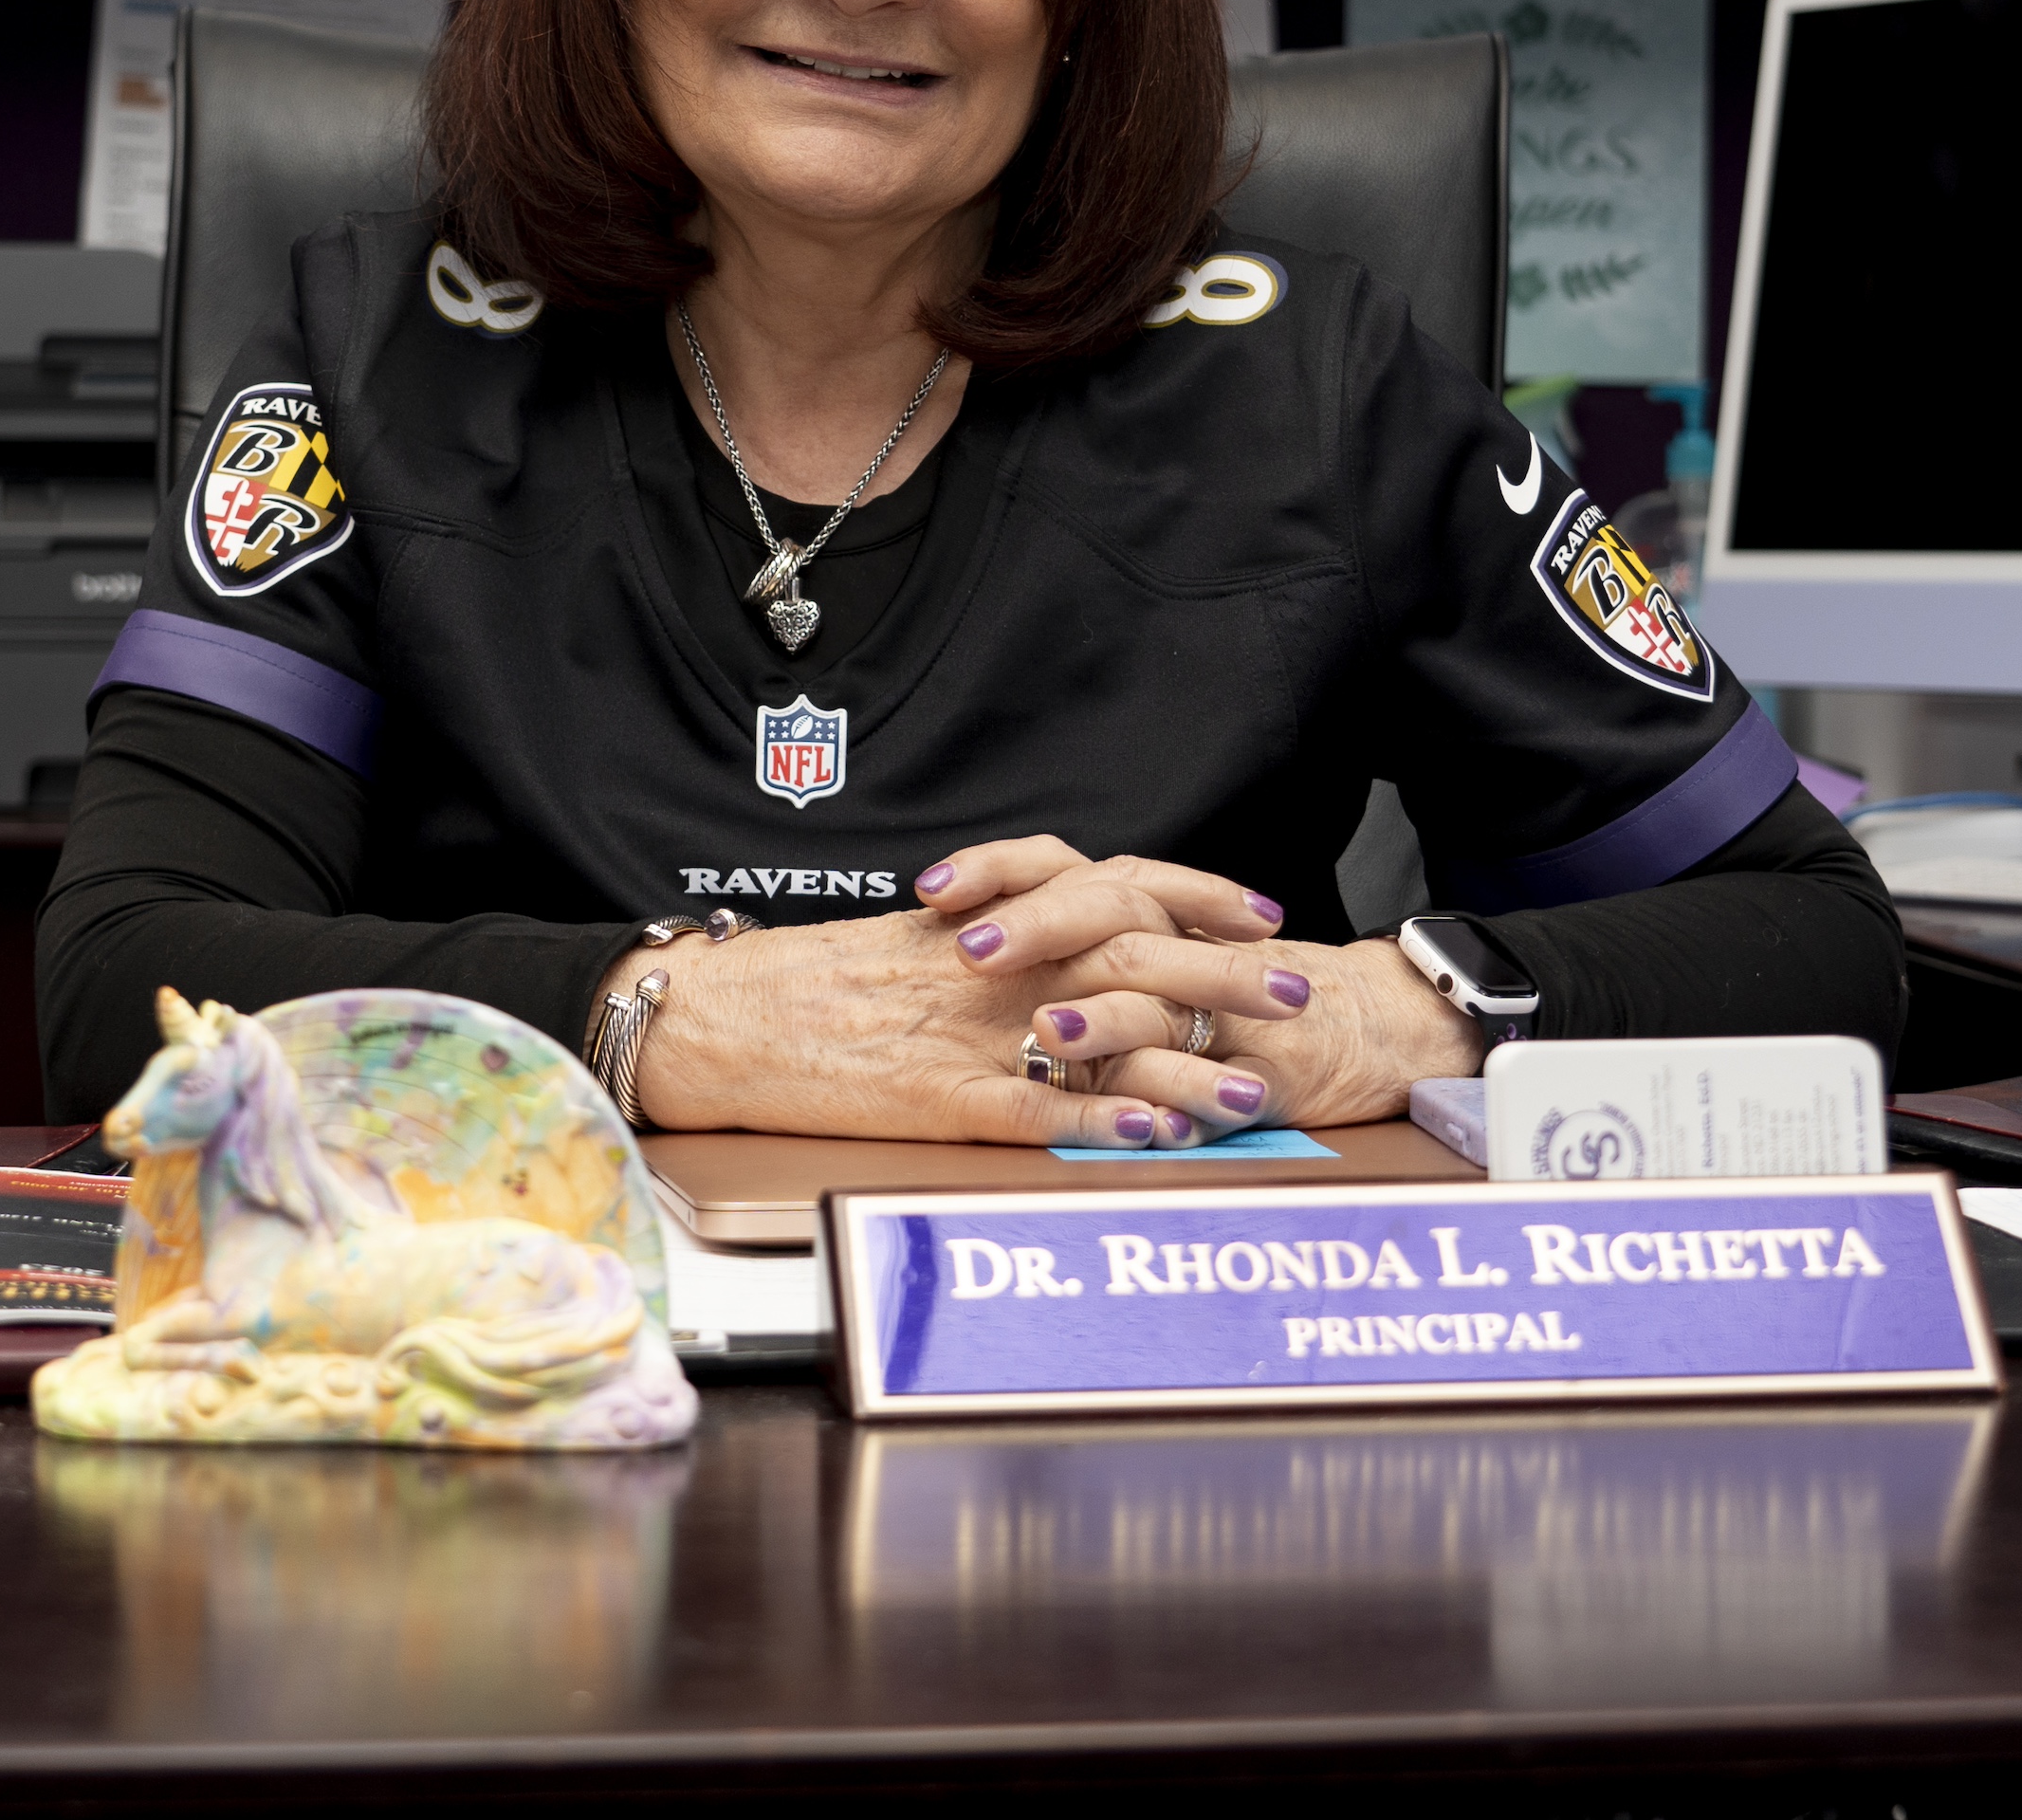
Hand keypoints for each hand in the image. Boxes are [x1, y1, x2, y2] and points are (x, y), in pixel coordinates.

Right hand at [619, 846, 1287, 1146]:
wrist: (720, 1017)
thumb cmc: (811, 984)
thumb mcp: (912, 943)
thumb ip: (994, 940)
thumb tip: (1072, 948)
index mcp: (990, 921)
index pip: (1116, 888)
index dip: (1198, 897)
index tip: (1264, 914)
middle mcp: (991, 966)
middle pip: (1134, 954)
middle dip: (1227, 977)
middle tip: (1301, 993)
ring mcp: (968, 1033)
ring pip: (1102, 1036)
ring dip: (1187, 1062)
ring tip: (1254, 1087)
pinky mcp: (935, 1098)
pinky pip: (1031, 1108)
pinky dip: (1095, 1118)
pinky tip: (1153, 1133)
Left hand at [921, 840, 1487, 1135]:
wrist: (1361, 1029)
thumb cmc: (1220, 1000)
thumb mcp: (1133, 962)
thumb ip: (1055, 950)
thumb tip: (941, 939)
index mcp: (1134, 910)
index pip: (1056, 866)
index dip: (994, 871)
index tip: (929, 891)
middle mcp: (1176, 942)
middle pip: (1107, 910)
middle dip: (1037, 929)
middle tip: (972, 953)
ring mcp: (1223, 1007)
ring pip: (1162, 998)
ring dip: (1109, 1015)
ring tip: (1053, 1029)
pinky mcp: (1266, 1073)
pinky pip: (1226, 1087)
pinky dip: (1193, 1104)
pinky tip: (1157, 1125)